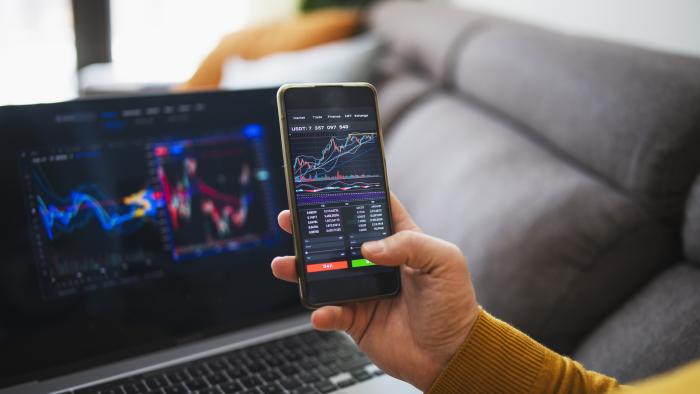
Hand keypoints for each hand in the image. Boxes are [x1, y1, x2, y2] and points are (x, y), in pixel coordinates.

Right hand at [271, 193, 479, 389]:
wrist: (450, 355)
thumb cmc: (454, 305)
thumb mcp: (444, 262)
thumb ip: (409, 245)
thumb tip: (368, 248)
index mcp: (401, 240)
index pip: (374, 209)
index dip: (353, 194)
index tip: (329, 183)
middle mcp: (377, 262)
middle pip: (338, 238)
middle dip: (311, 227)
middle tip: (291, 218)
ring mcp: (363, 290)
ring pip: (324, 273)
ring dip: (301, 268)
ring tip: (285, 264)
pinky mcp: (355, 319)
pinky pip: (331, 313)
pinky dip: (322, 312)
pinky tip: (321, 312)